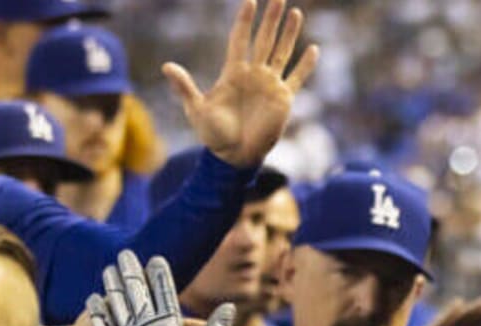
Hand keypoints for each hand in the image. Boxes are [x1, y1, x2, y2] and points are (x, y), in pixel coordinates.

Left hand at [163, 0, 319, 168]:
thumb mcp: (196, 109)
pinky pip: (297, 78)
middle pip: (264, 39)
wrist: (234, 155)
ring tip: (295, 12)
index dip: (244, 20)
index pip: (240, 39)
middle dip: (270, 18)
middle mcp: (253, 74)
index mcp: (233, 72)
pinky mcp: (283, 99)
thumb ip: (185, 87)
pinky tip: (313, 48)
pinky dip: (305, 65)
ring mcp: (270, 85)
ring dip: (289, 33)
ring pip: (282, 52)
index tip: (250, 0)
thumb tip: (166, 66)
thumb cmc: (213, 134)